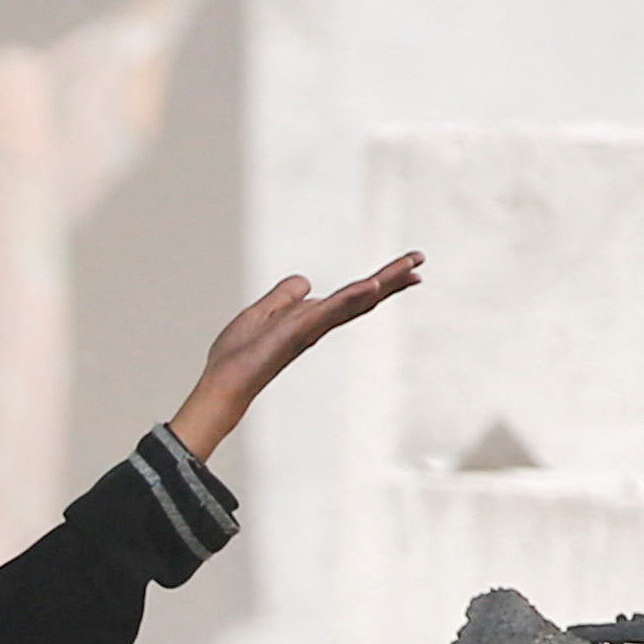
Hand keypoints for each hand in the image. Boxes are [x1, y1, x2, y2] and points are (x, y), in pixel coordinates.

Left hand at [168, 251, 422, 460]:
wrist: (223, 382)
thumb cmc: (238, 357)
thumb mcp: (260, 314)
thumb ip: (283, 297)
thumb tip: (305, 281)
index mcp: (312, 319)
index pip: (352, 297)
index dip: (380, 282)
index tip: (409, 267)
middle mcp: (318, 325)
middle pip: (362, 298)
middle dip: (392, 279)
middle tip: (420, 261)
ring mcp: (311, 329)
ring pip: (354, 302)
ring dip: (383, 283)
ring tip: (410, 267)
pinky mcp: (298, 333)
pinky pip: (329, 312)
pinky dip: (351, 299)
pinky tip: (371, 286)